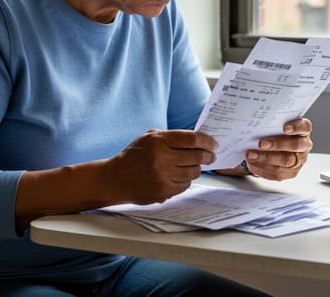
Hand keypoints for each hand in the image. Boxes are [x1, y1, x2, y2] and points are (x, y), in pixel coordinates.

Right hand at [103, 129, 217, 204]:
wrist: (115, 179)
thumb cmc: (134, 155)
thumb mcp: (150, 138)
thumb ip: (172, 137)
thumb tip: (198, 140)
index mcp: (159, 141)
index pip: (192, 139)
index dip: (207, 141)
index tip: (214, 144)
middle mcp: (162, 159)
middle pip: (197, 156)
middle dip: (208, 156)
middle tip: (211, 155)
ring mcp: (163, 176)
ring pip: (193, 172)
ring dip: (196, 168)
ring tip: (192, 165)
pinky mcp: (163, 191)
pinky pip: (185, 185)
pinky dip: (186, 180)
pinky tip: (179, 176)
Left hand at [244, 118, 312, 180]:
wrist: (271, 148)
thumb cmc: (274, 132)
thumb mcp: (274, 126)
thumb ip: (271, 124)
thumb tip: (257, 125)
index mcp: (303, 130)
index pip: (304, 127)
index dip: (296, 127)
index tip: (285, 128)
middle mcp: (304, 145)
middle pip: (295, 145)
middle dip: (277, 144)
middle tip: (261, 144)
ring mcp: (299, 160)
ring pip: (285, 160)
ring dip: (266, 158)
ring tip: (251, 155)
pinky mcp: (291, 172)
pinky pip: (278, 172)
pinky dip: (263, 168)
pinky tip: (252, 163)